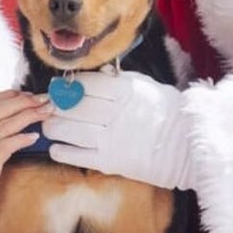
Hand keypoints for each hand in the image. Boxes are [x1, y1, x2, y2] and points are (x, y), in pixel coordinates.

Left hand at [43, 70, 192, 188]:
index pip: (86, 84)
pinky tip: (56, 148)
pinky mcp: (111, 160)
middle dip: (56, 107)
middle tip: (47, 107)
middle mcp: (116, 112)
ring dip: (55, 128)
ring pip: (72, 130)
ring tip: (49, 128)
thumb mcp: (145, 87)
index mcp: (124, 91)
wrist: (185, 145)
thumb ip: (120, 80)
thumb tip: (100, 71)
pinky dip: (63, 151)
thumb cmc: (166, 112)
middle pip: (75, 106)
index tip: (56, 87)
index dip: (67, 85)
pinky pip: (79, 155)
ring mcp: (113, 137)